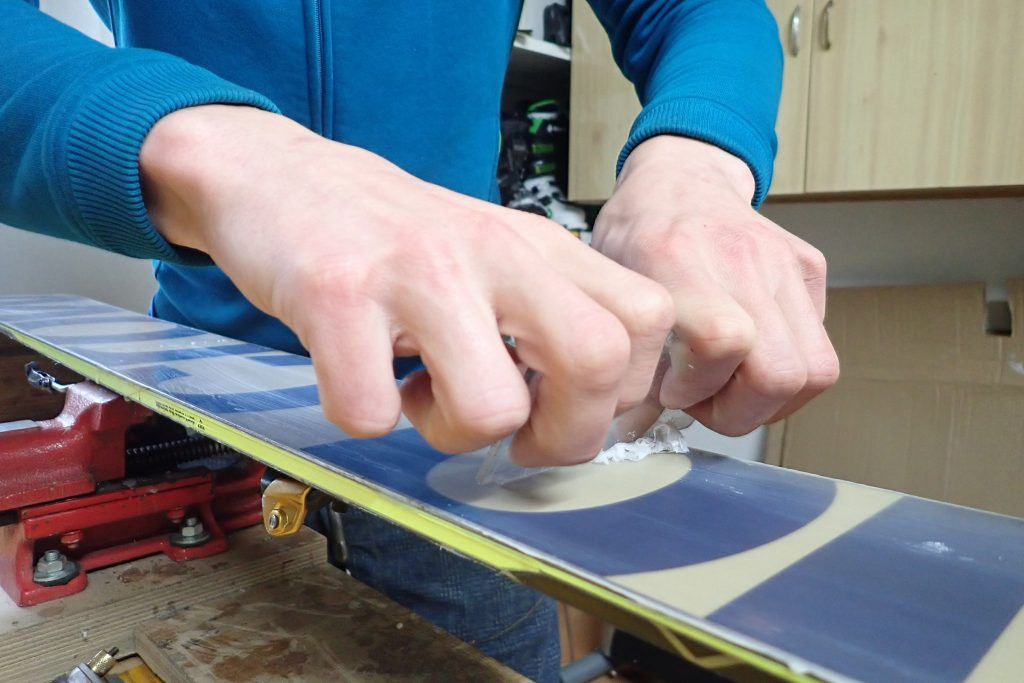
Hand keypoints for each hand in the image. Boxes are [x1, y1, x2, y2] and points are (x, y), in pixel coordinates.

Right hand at [140, 105, 674, 464]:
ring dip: (453, 433)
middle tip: (511, 433)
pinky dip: (363, 416)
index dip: (625, 392)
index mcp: (539, 246)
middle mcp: (492, 251)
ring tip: (421, 394)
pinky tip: (360, 376)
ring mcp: (417, 270)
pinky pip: (371, 411)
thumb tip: (592, 411)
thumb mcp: (494, 252)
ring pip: (491, 407)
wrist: (277, 176)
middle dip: (563, 436)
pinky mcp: (337, 294)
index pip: (649, 320)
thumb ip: (551, 312)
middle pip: (598, 361)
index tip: (568, 410)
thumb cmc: (394, 235)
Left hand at [593, 136, 838, 435]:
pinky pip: (820, 348)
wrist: (680, 176)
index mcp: (675, 257)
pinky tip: (745, 360)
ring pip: (814, 370)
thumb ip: (626, 353)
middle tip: (703, 402)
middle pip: (780, 371)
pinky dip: (786, 373)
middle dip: (740, 412)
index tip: (670, 390)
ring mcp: (783, 261)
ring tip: (726, 387)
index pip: (723, 339)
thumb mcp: (609, 286)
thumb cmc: (635, 236)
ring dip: (770, 402)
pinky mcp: (810, 268)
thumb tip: (640, 426)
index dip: (699, 387)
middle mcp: (739, 257)